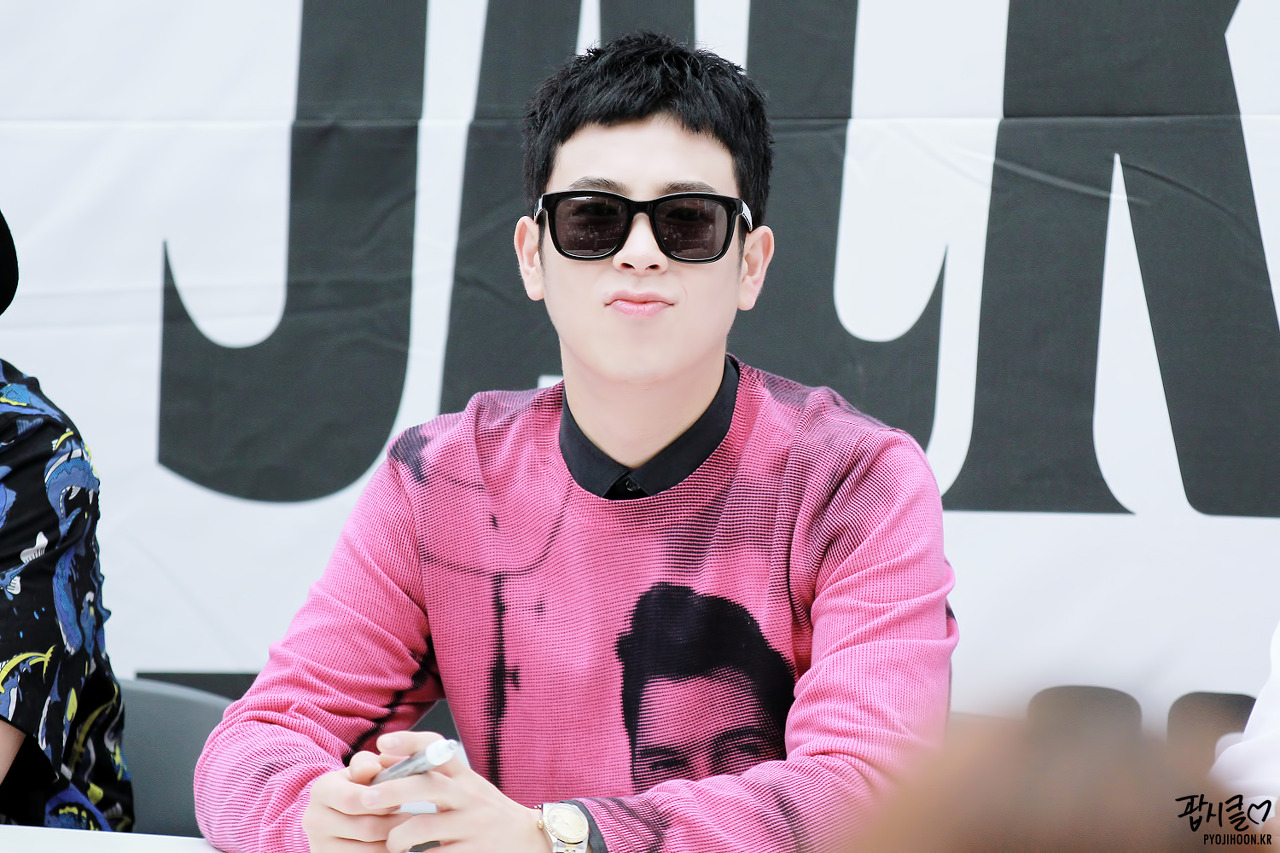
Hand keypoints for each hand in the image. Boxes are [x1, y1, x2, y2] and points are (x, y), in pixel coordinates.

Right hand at [302, 748, 412, 851]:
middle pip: (365, 828)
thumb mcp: (362, 769)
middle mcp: (314, 819)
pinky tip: (392, 843)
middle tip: (407, 817)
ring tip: (403, 830)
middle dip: (392, 822)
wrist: (336, 812)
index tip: (398, 800)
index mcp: (322, 790)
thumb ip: (368, 764)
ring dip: (391, 841)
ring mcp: (320, 845)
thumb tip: (372, 768)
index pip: (353, 800)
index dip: (383, 801)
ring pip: (368, 850)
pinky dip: (384, 852)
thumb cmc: (358, 786)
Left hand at [362, 730, 552, 852]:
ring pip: (423, 826)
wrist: (531, 840)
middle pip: (426, 785)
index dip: (408, 742)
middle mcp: (469, 796)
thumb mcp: (466, 787)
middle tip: (367, 799)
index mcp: (465, 777)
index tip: (382, 743)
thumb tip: (386, 757)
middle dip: (392, 790)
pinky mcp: (474, 852)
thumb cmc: (486, 812)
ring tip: (392, 844)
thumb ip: (433, 775)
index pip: (437, 748)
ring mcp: (472, 826)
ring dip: (398, 837)